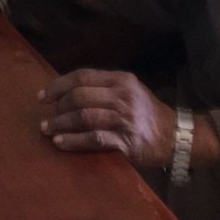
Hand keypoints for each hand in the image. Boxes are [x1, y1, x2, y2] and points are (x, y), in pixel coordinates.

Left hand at [39, 69, 175, 168]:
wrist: (176, 136)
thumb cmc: (148, 114)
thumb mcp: (130, 91)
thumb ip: (104, 89)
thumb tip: (68, 93)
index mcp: (121, 79)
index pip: (83, 76)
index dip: (58, 85)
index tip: (42, 96)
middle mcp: (122, 95)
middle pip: (80, 96)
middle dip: (58, 107)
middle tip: (45, 118)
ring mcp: (124, 118)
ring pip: (84, 117)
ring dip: (60, 124)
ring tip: (46, 130)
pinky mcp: (126, 140)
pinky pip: (93, 139)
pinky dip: (73, 141)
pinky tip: (60, 143)